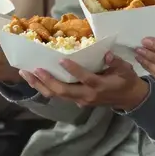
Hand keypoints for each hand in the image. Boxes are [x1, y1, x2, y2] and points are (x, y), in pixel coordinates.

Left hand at [20, 53, 148, 109]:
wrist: (128, 99)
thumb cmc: (126, 80)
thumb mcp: (126, 70)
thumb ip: (116, 63)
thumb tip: (107, 55)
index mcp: (100, 86)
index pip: (85, 79)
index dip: (74, 70)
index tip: (62, 59)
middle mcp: (87, 96)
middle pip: (64, 91)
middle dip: (47, 81)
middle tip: (35, 69)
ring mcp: (80, 100)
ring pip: (56, 95)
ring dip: (40, 85)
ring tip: (26, 73)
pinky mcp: (75, 100)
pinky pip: (57, 96)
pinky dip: (44, 87)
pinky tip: (34, 79)